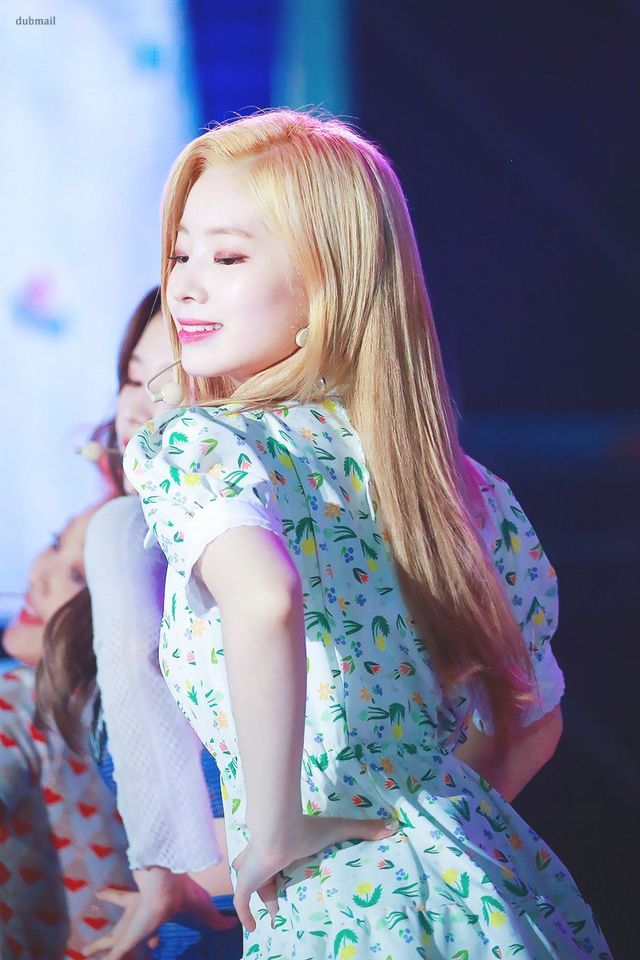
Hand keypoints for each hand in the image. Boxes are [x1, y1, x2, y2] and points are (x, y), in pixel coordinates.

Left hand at [82, 866, 237, 958]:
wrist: (164, 887)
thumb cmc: (183, 896)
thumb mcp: (204, 909)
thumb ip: (216, 920)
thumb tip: (235, 924)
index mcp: (152, 909)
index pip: (148, 919)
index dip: (151, 934)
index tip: (155, 942)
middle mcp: (136, 916)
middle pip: (121, 928)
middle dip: (110, 936)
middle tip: (96, 944)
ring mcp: (127, 928)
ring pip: (109, 941)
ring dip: (97, 946)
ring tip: (83, 951)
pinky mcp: (123, 941)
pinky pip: (111, 957)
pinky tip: (86, 959)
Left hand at [232, 814, 398, 930]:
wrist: (279, 831)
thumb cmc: (306, 829)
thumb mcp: (338, 830)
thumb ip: (363, 829)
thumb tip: (393, 825)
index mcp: (284, 843)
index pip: (281, 854)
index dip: (284, 864)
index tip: (290, 873)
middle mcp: (265, 856)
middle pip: (264, 871)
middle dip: (270, 884)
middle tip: (280, 901)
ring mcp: (253, 870)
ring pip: (253, 885)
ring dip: (261, 898)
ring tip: (274, 915)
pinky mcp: (246, 882)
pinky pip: (242, 902)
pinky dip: (246, 916)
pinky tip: (253, 929)